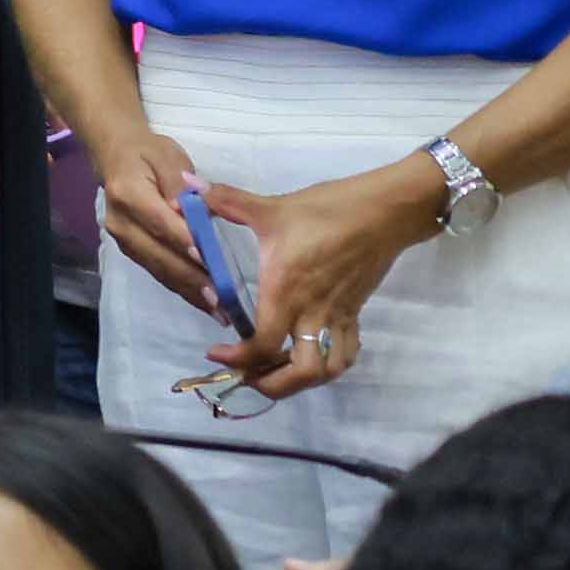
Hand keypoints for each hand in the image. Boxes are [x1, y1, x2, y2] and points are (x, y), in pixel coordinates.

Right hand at [94, 130, 217, 307]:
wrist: (116, 155)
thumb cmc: (148, 153)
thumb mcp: (169, 157)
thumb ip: (182, 184)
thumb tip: (194, 209)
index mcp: (128, 192)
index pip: (158, 221)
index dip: (182, 241)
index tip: (206, 259)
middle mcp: (120, 221)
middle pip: (158, 254)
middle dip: (191, 278)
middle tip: (221, 299)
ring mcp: (122, 239)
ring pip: (158, 269)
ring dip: (189, 291)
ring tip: (218, 310)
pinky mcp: (131, 250)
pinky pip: (158, 271)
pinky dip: (182, 288)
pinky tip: (204, 301)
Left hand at [200, 158, 438, 397]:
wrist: (383, 211)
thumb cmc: (325, 211)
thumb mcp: (270, 207)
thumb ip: (225, 200)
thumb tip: (186, 185)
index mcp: (285, 292)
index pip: (262, 344)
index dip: (238, 359)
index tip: (216, 353)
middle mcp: (312, 313)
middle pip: (301, 373)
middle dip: (271, 384)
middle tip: (247, 374)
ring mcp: (338, 317)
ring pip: (328, 370)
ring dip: (301, 379)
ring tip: (275, 369)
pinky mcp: (355, 313)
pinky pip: (346, 352)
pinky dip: (327, 364)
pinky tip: (308, 353)